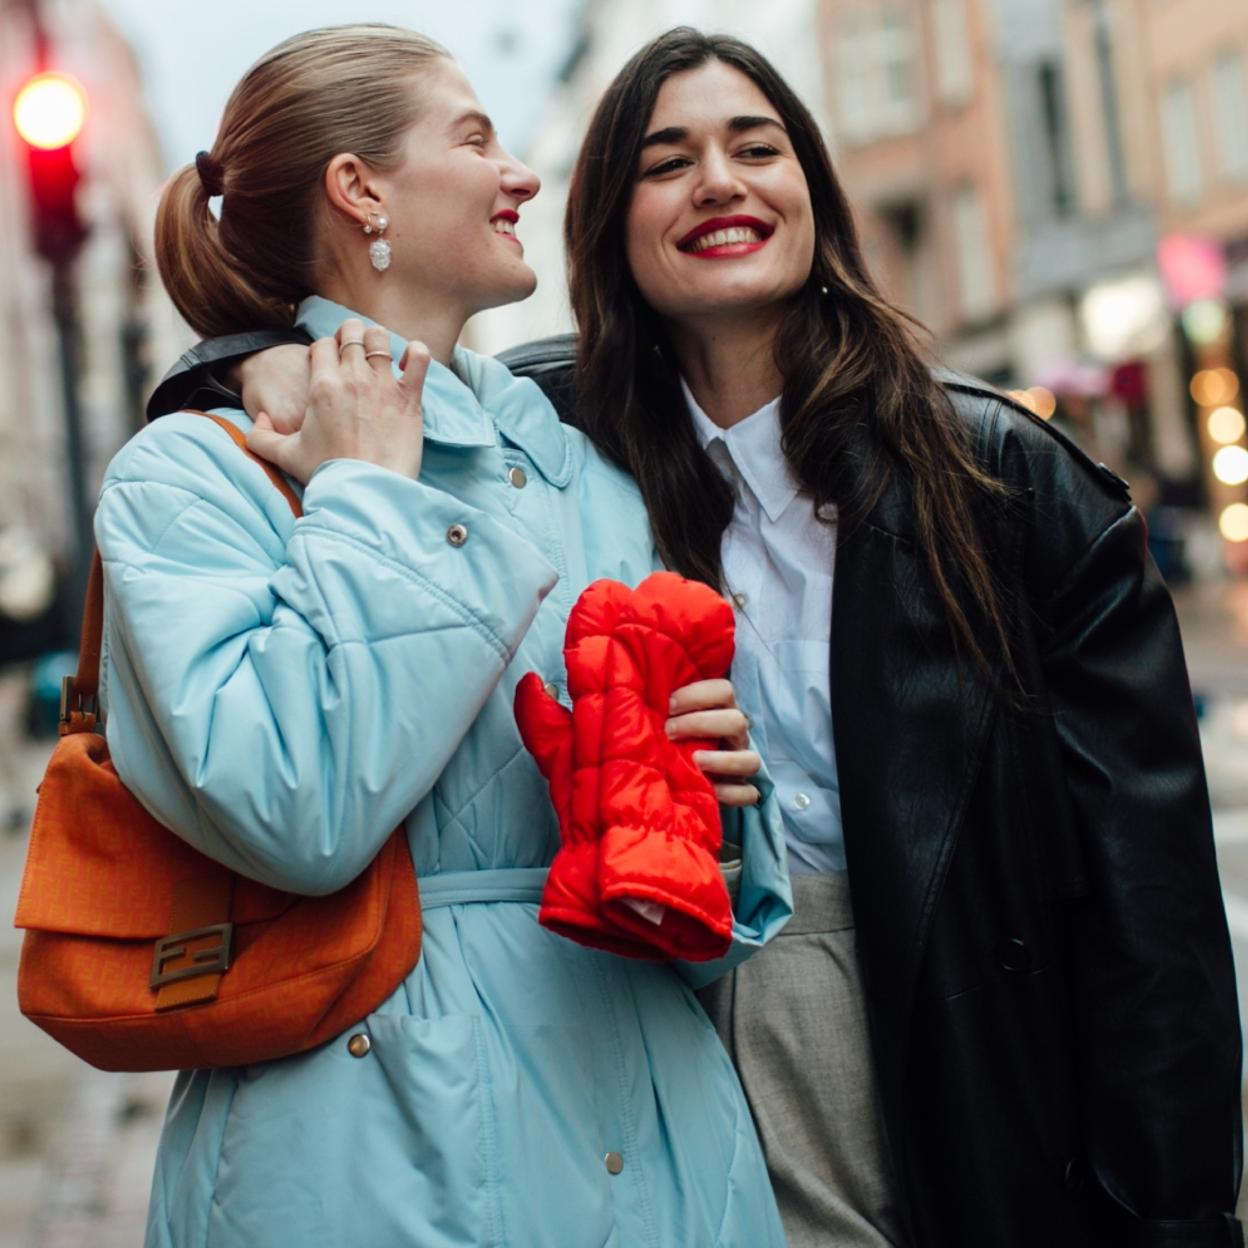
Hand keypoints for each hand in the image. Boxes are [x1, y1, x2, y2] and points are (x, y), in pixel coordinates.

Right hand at [245, 320, 428, 483]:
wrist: (365, 492)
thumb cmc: (328, 475)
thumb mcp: (285, 455)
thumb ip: (262, 437)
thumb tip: (259, 421)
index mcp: (322, 385)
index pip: (322, 345)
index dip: (325, 350)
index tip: (330, 364)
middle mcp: (353, 377)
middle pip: (351, 333)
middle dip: (351, 336)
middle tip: (354, 352)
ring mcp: (383, 384)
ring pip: (380, 338)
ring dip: (379, 340)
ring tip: (379, 354)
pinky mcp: (410, 397)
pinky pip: (419, 358)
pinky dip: (416, 354)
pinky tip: (409, 365)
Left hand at [666, 678, 760, 807]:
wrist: (672, 777)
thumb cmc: (668, 737)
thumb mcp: (666, 717)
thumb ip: (661, 705)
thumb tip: (631, 689)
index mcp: (721, 709)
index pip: (724, 690)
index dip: (698, 695)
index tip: (669, 705)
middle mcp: (735, 734)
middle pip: (737, 721)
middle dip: (701, 724)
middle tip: (669, 731)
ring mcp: (741, 762)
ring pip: (751, 760)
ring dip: (723, 760)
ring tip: (695, 761)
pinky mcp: (741, 789)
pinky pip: (749, 794)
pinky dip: (732, 793)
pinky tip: (711, 792)